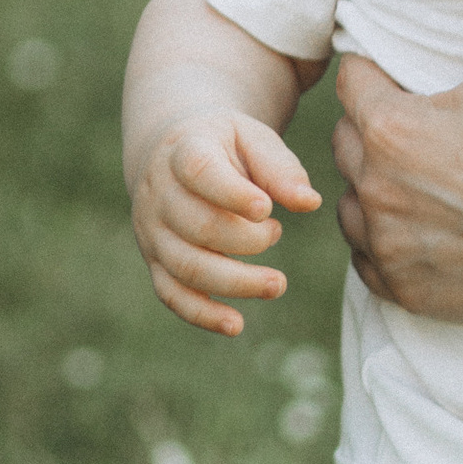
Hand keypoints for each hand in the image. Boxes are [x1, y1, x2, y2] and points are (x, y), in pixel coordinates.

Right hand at [131, 111, 320, 336]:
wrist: (173, 154)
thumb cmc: (225, 146)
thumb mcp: (252, 138)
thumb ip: (280, 168)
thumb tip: (309, 204)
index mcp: (183, 151)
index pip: (199, 172)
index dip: (232, 193)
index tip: (267, 209)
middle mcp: (158, 193)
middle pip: (198, 227)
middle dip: (247, 241)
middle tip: (277, 233)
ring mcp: (152, 231)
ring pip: (187, 266)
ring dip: (235, 282)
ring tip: (277, 284)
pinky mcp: (155, 261)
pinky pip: (172, 294)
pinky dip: (202, 314)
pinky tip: (236, 325)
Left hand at [333, 0, 462, 323]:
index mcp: (390, 126)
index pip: (357, 80)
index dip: (391, 74)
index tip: (430, 79)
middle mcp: (374, 191)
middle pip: (351, 142)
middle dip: (384, 128)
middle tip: (443, 125)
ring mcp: (391, 248)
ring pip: (354, 203)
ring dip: (382, 187)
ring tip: (439, 175)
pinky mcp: (411, 292)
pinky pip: (373, 263)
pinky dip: (394, 245)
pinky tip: (439, 225)